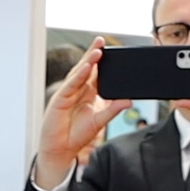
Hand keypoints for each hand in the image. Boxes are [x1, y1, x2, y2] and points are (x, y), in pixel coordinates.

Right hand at [35, 37, 131, 190]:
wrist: (61, 149)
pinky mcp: (60, 99)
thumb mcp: (100, 121)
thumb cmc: (77, 134)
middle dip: (94, 54)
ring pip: (78, 74)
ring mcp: (68, 93)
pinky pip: (71, 84)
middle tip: (102, 41)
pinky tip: (87, 67)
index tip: (111, 50)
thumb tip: (129, 101)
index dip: (102, 61)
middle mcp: (77, 90)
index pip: (96, 73)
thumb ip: (113, 109)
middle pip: (86, 68)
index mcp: (88, 93)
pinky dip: (79, 76)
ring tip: (97, 50)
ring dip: (88, 61)